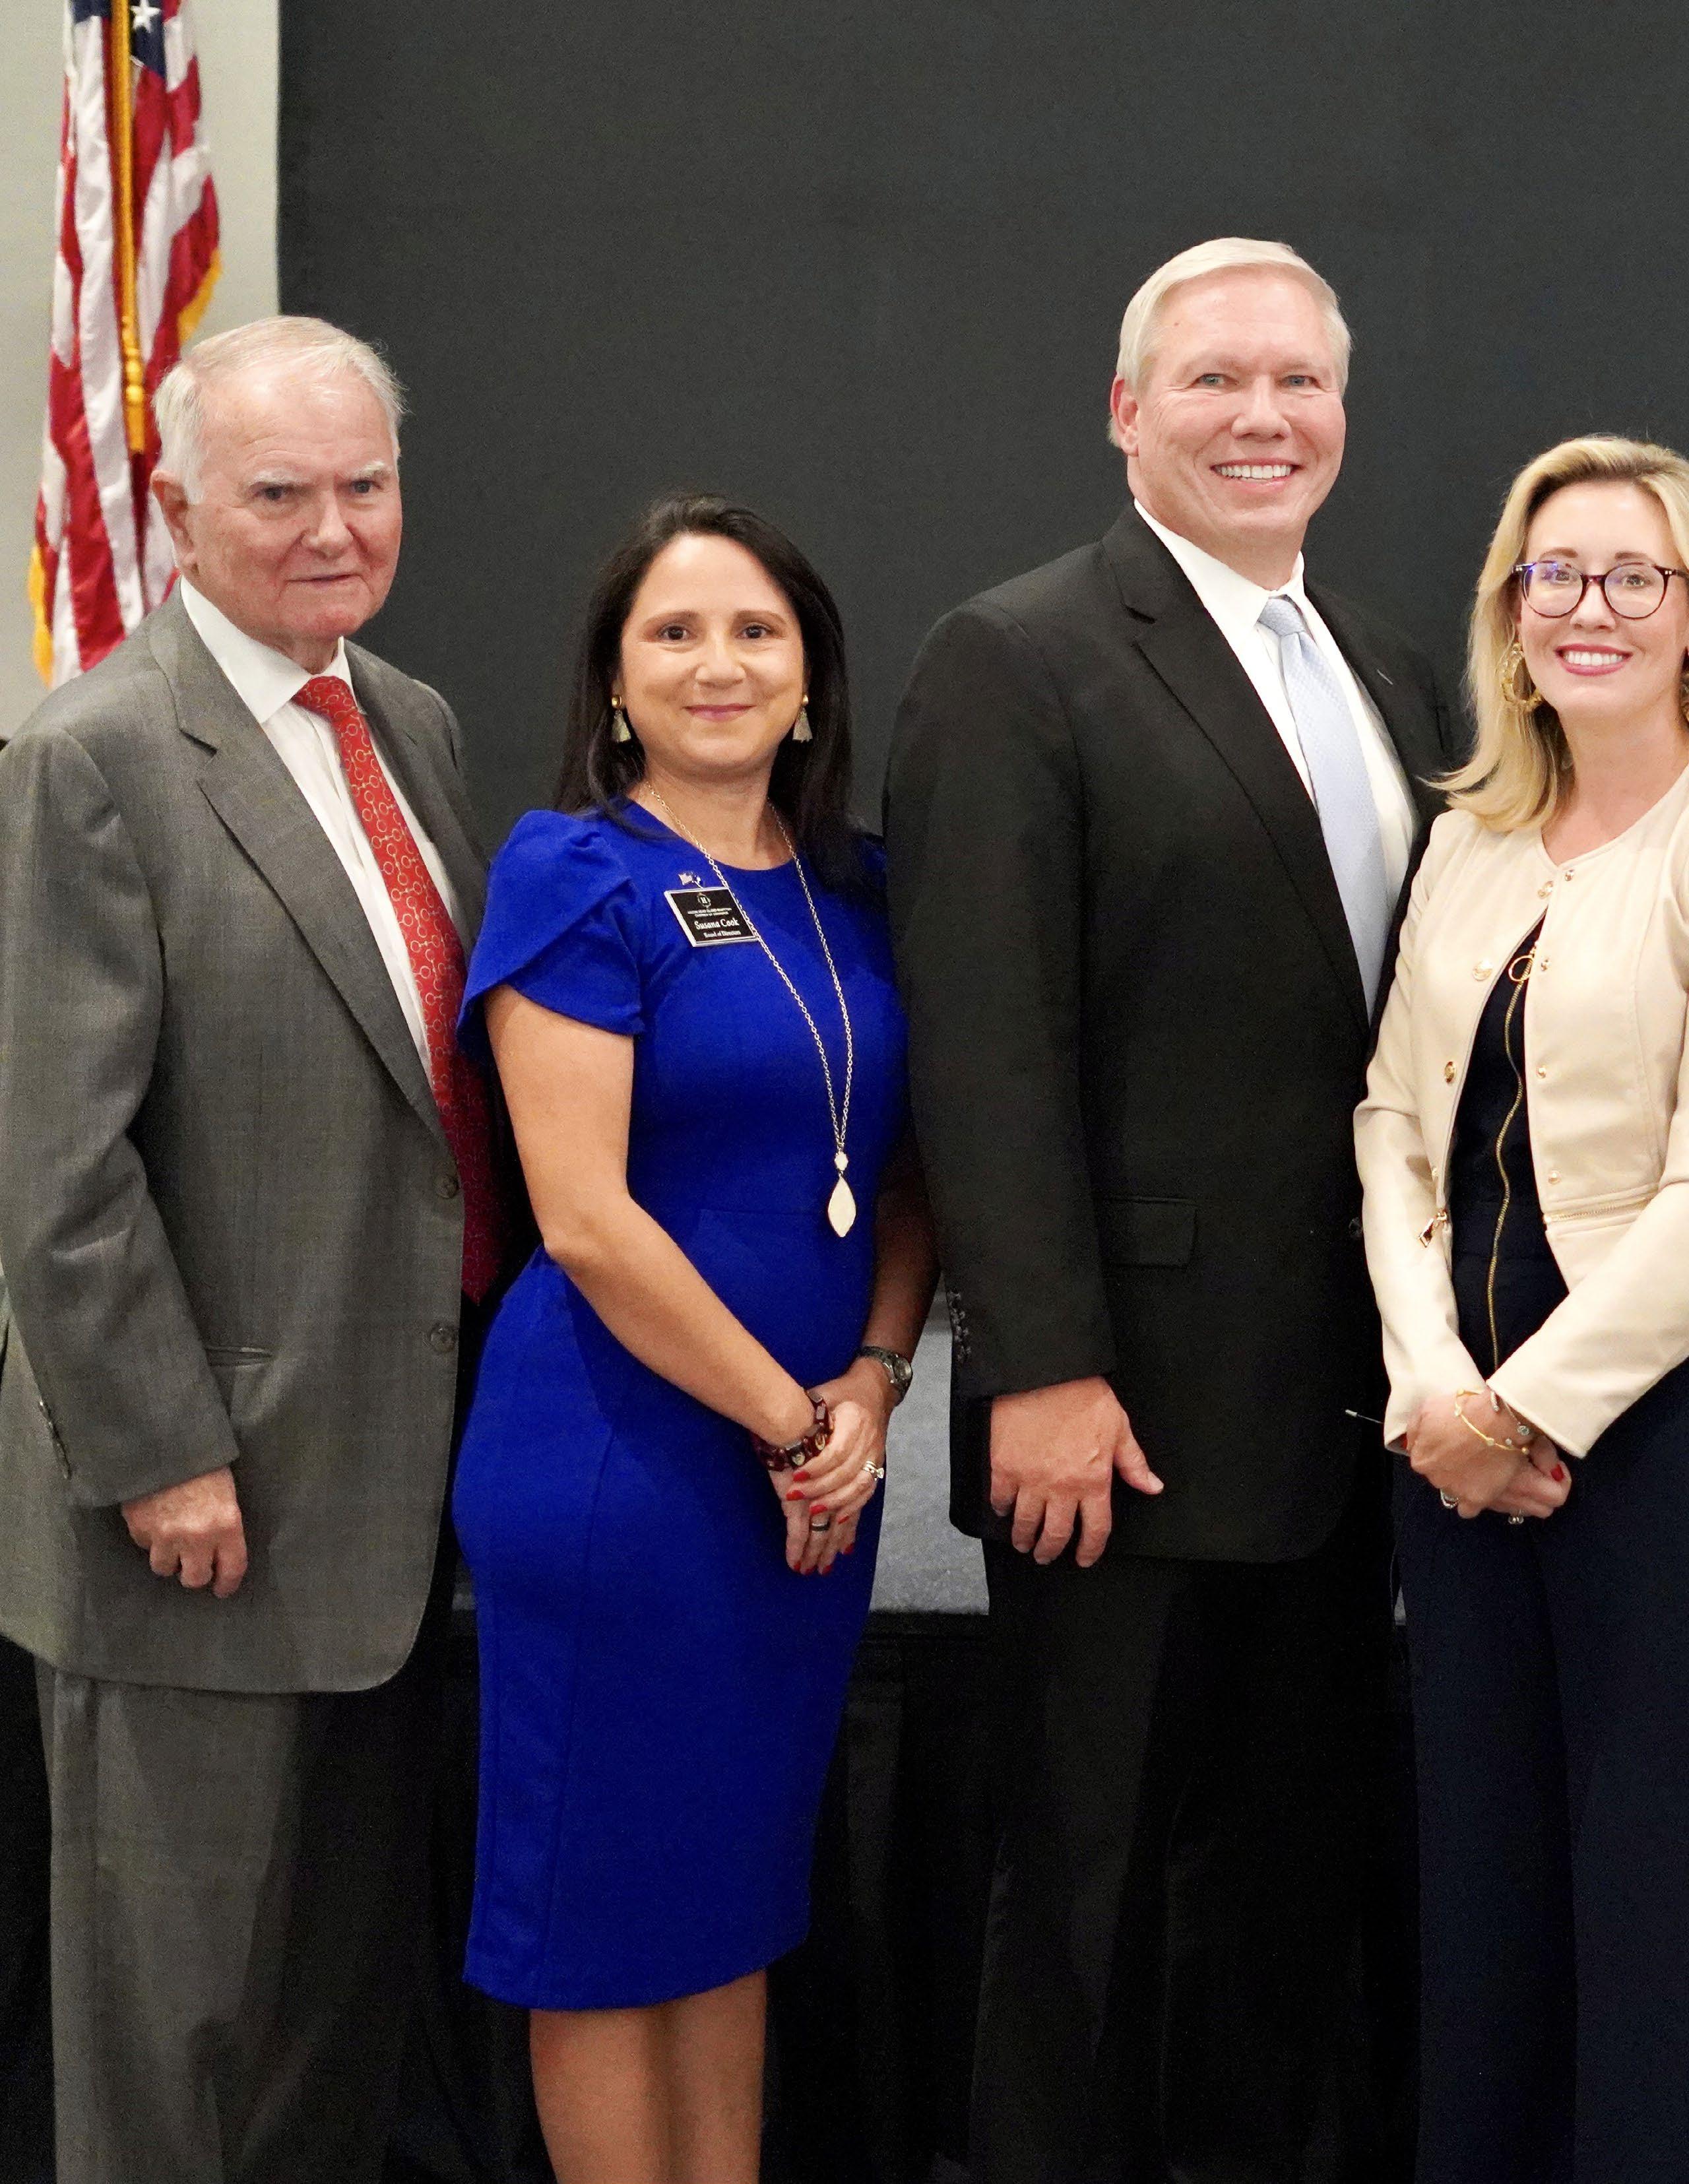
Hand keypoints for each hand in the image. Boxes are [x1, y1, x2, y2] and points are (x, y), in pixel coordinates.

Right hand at [121, 1465, 247, 1597]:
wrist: (163, 1441)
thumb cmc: (203, 1460)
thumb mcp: (226, 1490)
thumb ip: (224, 1521)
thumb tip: (220, 1543)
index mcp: (226, 1525)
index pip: (231, 1568)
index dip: (227, 1583)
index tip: (223, 1589)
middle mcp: (196, 1538)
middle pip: (194, 1578)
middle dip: (195, 1575)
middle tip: (194, 1567)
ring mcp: (165, 1536)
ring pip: (164, 1568)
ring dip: (169, 1559)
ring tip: (171, 1544)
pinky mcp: (140, 1529)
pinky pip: (144, 1546)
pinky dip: (149, 1540)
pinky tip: (154, 1522)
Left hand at [772, 1360, 890, 1575]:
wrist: (876, 1389)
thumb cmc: (842, 1391)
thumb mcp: (823, 1393)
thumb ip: (805, 1411)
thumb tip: (771, 1423)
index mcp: (855, 1421)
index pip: (837, 1453)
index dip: (815, 1470)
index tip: (793, 1481)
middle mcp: (869, 1442)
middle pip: (846, 1476)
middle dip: (820, 1493)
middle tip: (794, 1501)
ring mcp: (875, 1458)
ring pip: (858, 1491)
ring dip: (836, 1509)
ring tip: (814, 1521)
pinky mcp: (876, 1468)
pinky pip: (866, 1496)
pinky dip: (853, 1515)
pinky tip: (842, 1534)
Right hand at [989, 1376, 1162, 1567]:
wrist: (1045, 1372)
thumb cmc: (1083, 1395)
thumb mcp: (1119, 1428)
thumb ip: (1134, 1463)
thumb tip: (1152, 1487)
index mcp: (1093, 1481)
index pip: (1095, 1529)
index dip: (1090, 1550)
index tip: (1083, 1558)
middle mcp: (1062, 1488)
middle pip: (1056, 1534)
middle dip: (1051, 1551)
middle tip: (1045, 1556)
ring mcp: (1030, 1480)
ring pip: (1026, 1523)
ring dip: (1024, 1538)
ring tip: (1023, 1543)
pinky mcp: (1004, 1468)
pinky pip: (1000, 1499)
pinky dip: (1001, 1509)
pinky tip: (1004, 1511)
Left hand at [1403, 1391, 1569, 1519]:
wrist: (1495, 1421)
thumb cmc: (1460, 1411)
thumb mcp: (1426, 1409)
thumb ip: (1414, 1430)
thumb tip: (1413, 1443)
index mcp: (1420, 1459)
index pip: (1423, 1459)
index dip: (1438, 1450)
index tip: (1452, 1442)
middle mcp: (1433, 1479)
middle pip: (1439, 1475)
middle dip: (1449, 1466)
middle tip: (1467, 1452)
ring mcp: (1455, 1491)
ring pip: (1453, 1491)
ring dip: (1461, 1482)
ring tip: (1478, 1467)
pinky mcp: (1476, 1499)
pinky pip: (1468, 1509)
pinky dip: (1471, 1501)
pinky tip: (1479, 1489)